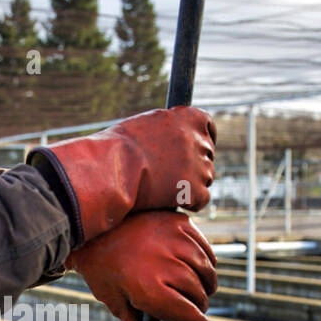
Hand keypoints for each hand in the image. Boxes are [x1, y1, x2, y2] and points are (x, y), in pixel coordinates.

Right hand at [29, 106, 215, 243]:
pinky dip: (190, 202)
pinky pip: (201, 199)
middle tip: (174, 175)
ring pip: (205, 178)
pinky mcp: (195, 190)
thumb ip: (166, 130)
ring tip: (165, 189)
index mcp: (188, 118)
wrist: (112, 169)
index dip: (203, 138)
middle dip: (194, 164)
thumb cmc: (118, 148)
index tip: (198, 148)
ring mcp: (200, 166)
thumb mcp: (145, 126)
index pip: (208, 126)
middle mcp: (198, 139)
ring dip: (191, 184)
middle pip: (206, 154)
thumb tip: (174, 140)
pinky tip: (173, 202)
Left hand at [65, 210, 217, 320]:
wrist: (94, 224)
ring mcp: (174, 241)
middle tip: (198, 308)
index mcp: (148, 289)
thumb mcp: (112, 298)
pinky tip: (201, 267)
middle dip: (200, 304)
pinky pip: (204, 248)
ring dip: (208, 283)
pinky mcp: (179, 223)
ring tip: (203, 289)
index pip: (188, 313)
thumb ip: (132, 319)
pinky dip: (207, 260)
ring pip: (205, 269)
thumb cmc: (100, 265)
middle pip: (198, 292)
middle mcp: (165, 265)